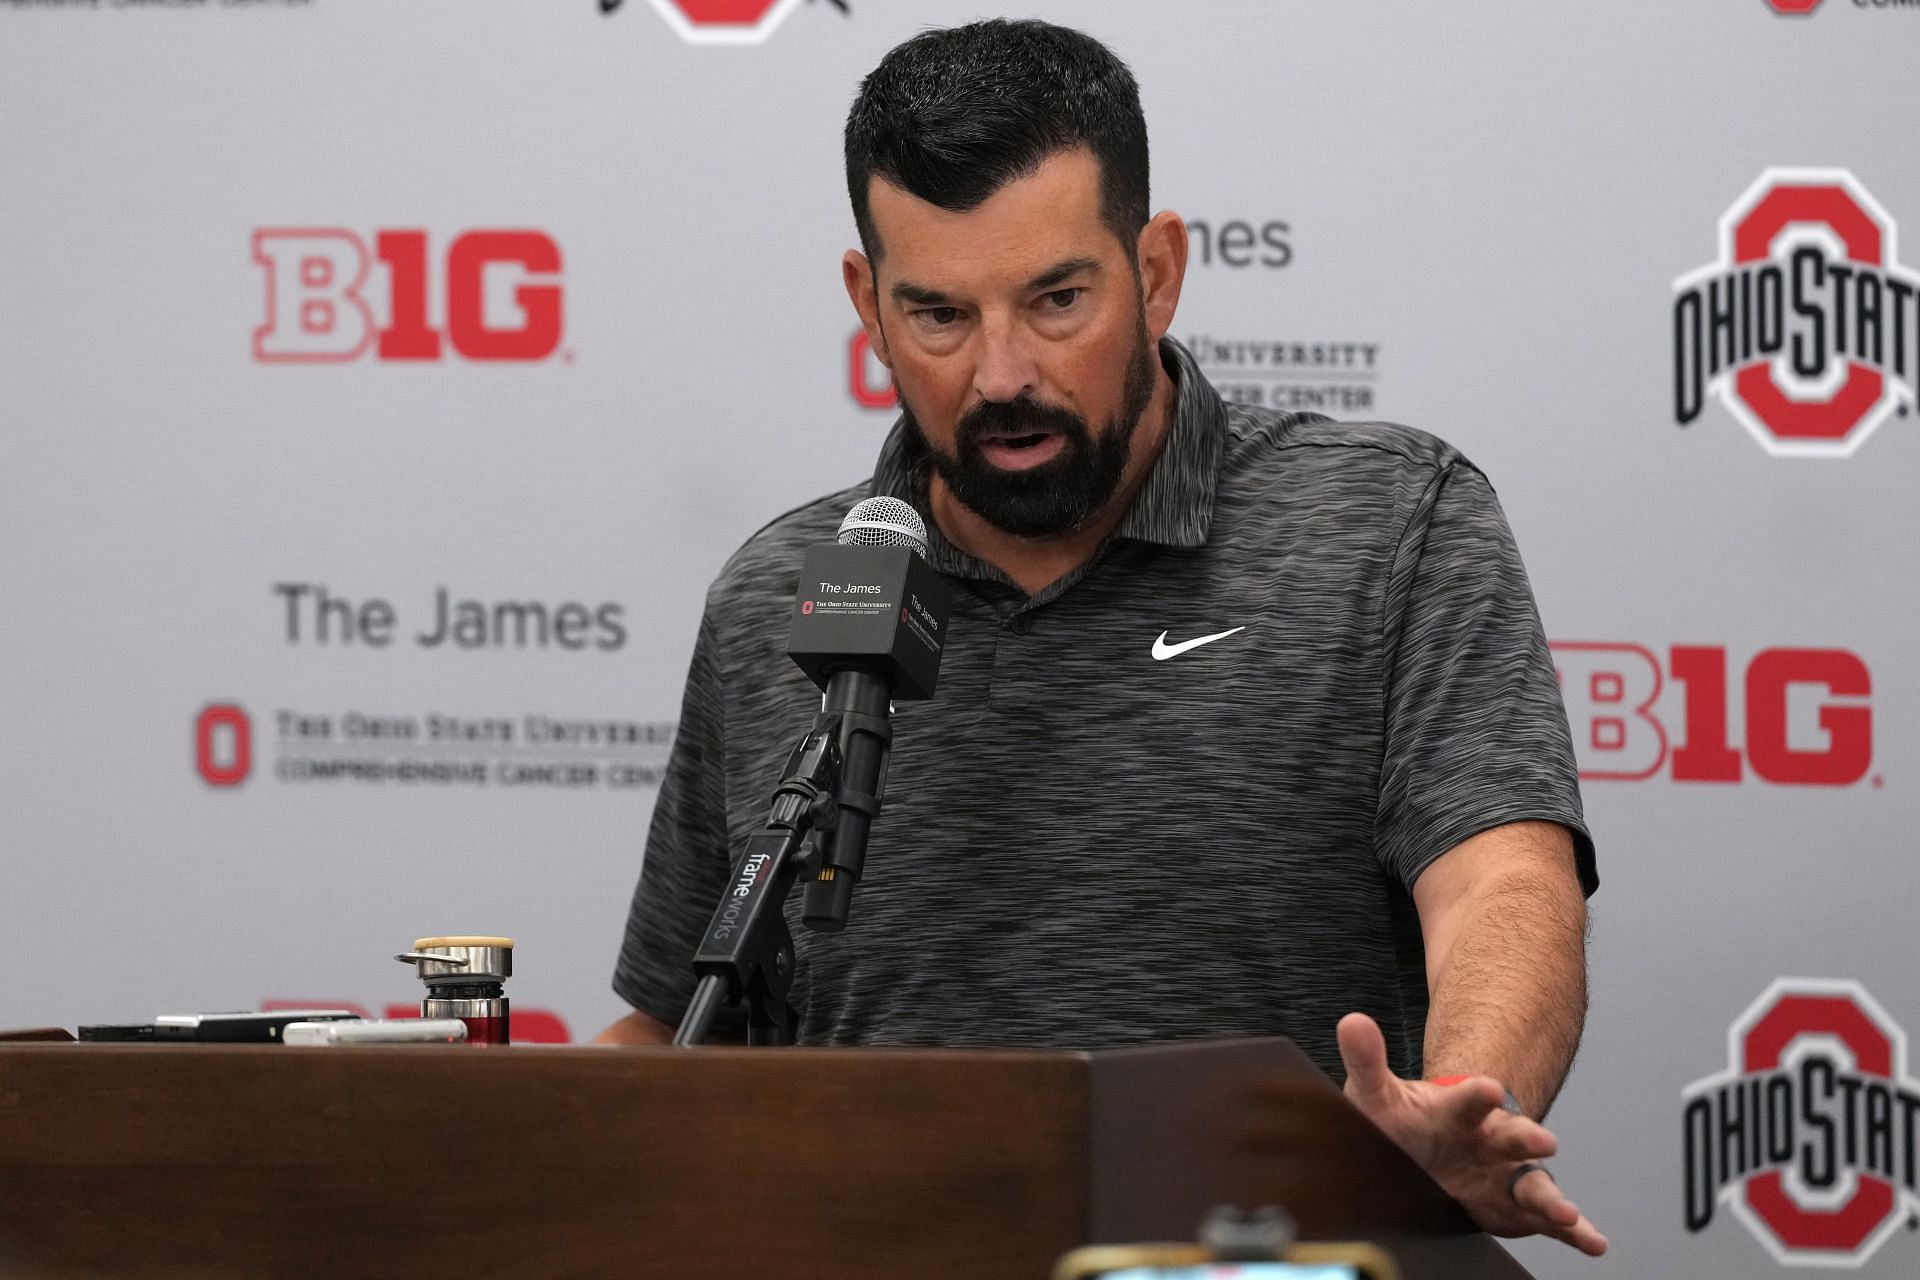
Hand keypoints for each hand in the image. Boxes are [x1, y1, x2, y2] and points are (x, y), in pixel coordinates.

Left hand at [1336, 1012, 1607, 1255]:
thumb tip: (1351, 1023)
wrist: (1424, 1152)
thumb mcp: (1378, 1096)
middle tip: (1543, 1142)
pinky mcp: (1515, 1207)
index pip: (1468, 1098)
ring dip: (1551, 1198)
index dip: (1476, 1093)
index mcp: (1458, 1110)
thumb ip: (1367, 1063)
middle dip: (1528, 1139)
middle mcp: (1491, 1140)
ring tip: (1566, 1214)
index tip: (1486, 1088)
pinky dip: (1574, 1232)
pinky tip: (1592, 1242)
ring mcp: (1506, 1174)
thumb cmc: (1406, 1122)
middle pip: (1514, 1137)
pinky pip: (1548, 1222)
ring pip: (1534, 1183)